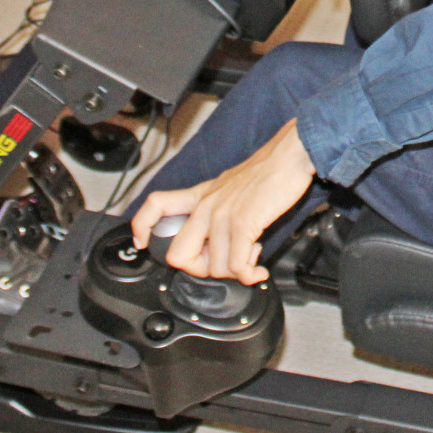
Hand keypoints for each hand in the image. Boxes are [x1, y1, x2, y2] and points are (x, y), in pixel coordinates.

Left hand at [130, 120, 316, 282]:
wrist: (289, 156)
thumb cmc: (267, 172)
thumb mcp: (229, 186)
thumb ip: (217, 209)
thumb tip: (218, 241)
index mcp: (200, 195)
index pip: (156, 205)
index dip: (142, 227)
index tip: (144, 243)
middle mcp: (205, 206)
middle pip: (178, 255)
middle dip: (200, 271)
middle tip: (221, 267)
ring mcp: (222, 215)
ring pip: (213, 268)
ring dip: (234, 274)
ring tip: (250, 261)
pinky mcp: (242, 223)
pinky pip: (236, 266)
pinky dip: (249, 276)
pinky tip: (258, 271)